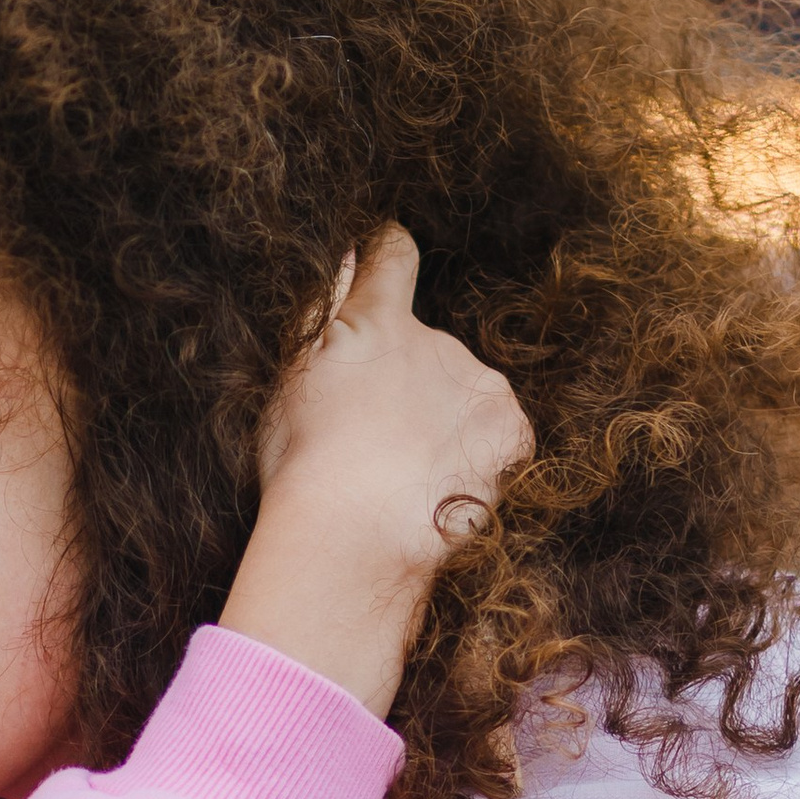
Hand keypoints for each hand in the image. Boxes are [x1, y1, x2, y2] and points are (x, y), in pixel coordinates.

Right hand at [220, 230, 530, 724]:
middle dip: (406, 381)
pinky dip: (475, 455)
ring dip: (441, 420)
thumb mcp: (290, 385)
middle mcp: (436, 341)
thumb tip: (354, 259)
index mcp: (373, 322)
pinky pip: (497, 433)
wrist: (352, 540)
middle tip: (372, 441)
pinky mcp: (510, 431)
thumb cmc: (303, 470)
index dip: (388, 260)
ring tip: (402, 475)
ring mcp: (479, 386)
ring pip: (462, 392)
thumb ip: (325, 316)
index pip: (394, 258)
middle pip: (427, 346)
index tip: (384, 270)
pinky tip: (437, 484)